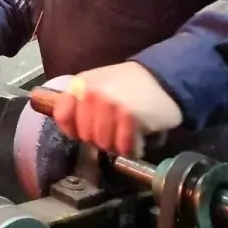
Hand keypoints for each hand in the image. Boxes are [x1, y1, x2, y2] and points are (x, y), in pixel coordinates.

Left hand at [52, 63, 182, 158]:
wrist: (164, 78)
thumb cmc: (129, 85)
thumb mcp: (98, 85)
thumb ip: (80, 103)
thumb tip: (70, 128)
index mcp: (80, 84)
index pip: (62, 116)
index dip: (74, 129)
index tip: (86, 131)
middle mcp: (91, 93)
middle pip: (85, 135)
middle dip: (101, 138)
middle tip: (116, 129)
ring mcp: (109, 104)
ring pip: (104, 144)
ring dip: (118, 145)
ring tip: (128, 133)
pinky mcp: (129, 116)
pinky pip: (124, 147)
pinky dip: (133, 148)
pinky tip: (139, 138)